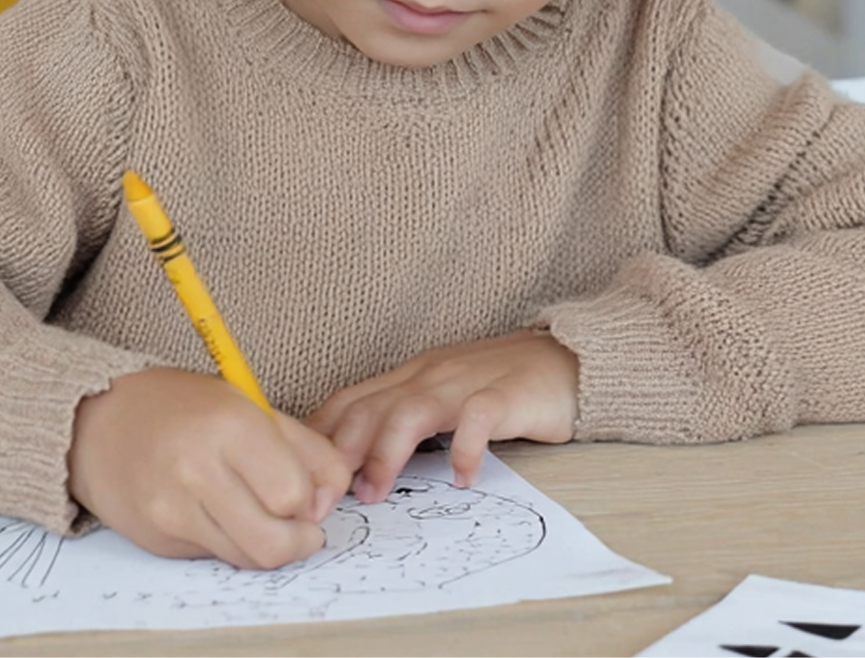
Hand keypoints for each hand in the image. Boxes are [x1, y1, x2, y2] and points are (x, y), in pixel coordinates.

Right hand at [68, 368, 351, 568]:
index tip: (310, 491)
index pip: (293, 494)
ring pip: (247, 559)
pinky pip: (215, 557)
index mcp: (229, 426)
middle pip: (273, 542)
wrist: (101, 422)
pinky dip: (229, 542)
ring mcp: (172, 511)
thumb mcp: (252, 406)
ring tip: (260, 513)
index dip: (312, 499)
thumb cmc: (185, 408)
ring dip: (266, 544)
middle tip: (299, 523)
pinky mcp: (157, 539)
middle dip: (298, 539)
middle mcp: (197, 471)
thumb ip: (306, 450)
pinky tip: (218, 512)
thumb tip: (330, 501)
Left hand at [305, 329, 579, 502]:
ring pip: (411, 410)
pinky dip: (464, 448)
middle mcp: (430, 375)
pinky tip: (461, 479)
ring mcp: (466, 382)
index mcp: (410, 377)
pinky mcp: (506, 394)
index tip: (297, 483)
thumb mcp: (441, 398)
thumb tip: (353, 470)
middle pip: (370, 407)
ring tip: (375, 492)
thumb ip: (402, 423)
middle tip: (322, 503)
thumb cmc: (501, 387)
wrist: (568, 360)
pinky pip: (478, 418)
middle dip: (338, 455)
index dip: (317, 441)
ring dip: (386, 453)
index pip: (349, 401)